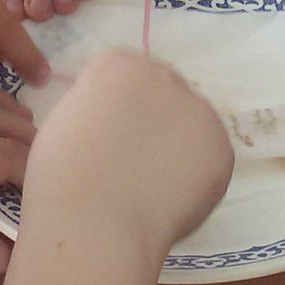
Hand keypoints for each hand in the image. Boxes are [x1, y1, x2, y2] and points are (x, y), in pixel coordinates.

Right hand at [24, 49, 231, 257]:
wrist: (94, 220)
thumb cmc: (62, 177)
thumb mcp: (66, 120)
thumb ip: (97, 109)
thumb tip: (116, 124)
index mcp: (118, 64)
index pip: (124, 76)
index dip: (114, 110)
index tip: (103, 138)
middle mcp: (164, 76)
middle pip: (163, 94)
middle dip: (152, 122)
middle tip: (132, 164)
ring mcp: (198, 110)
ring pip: (191, 125)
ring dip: (177, 147)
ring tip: (152, 187)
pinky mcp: (221, 147)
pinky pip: (208, 159)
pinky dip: (195, 178)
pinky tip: (170, 199)